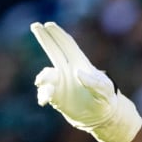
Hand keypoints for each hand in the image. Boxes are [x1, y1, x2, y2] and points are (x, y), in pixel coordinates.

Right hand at [30, 21, 141, 141]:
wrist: (100, 117)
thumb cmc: (106, 99)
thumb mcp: (105, 91)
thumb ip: (94, 82)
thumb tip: (78, 73)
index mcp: (80, 64)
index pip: (67, 46)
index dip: (59, 35)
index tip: (49, 24)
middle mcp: (68, 71)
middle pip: (54, 51)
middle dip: (45, 39)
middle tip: (35, 25)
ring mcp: (61, 83)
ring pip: (47, 74)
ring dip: (43, 77)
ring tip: (43, 83)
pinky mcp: (56, 97)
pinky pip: (45, 93)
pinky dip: (43, 94)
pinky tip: (44, 100)